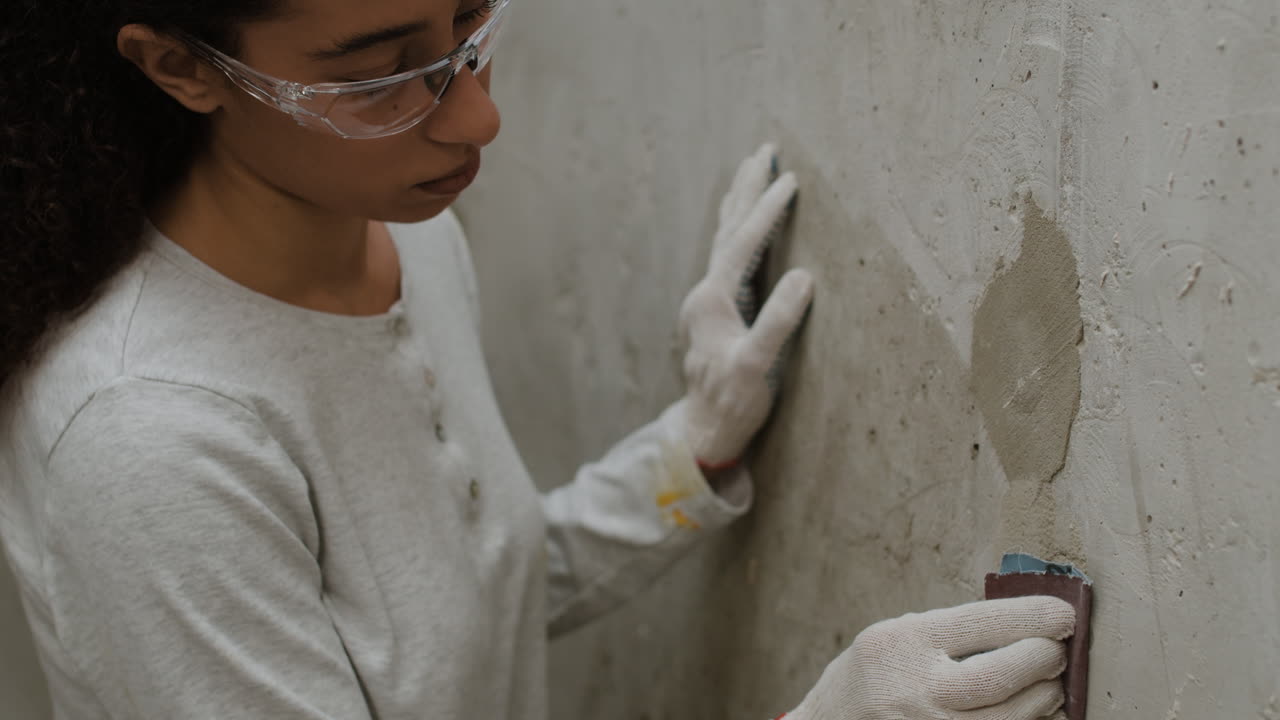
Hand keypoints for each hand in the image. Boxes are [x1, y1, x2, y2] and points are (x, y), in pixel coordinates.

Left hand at [678, 142, 814, 467]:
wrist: (704, 432)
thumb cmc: (732, 403)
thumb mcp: (757, 367)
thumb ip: (777, 323)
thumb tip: (803, 277)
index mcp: (712, 303)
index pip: (743, 245)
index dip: (767, 212)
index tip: (790, 180)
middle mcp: (704, 296)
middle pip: (727, 231)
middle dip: (747, 190)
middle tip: (765, 150)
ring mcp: (706, 303)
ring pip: (724, 240)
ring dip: (740, 204)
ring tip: (752, 171)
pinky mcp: (715, 312)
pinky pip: (728, 257)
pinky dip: (737, 231)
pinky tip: (742, 226)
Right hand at [788, 596, 1075, 719]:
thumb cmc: (868, 679)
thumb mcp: (893, 638)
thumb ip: (947, 633)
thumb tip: (1022, 624)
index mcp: (904, 644)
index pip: (982, 623)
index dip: (1032, 617)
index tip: (1064, 614)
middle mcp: (916, 689)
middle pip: (1001, 677)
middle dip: (1044, 660)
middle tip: (1059, 651)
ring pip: (1012, 718)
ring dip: (1045, 699)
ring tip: (1051, 684)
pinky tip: (1034, 712)